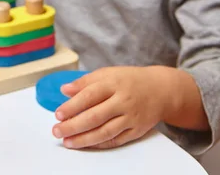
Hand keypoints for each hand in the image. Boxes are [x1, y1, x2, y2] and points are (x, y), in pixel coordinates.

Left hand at [52, 66, 168, 149]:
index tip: (58, 114)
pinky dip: (99, 144)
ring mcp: (131, 118)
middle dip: (73, 126)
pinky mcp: (137, 131)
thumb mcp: (108, 73)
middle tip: (57, 131)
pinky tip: (86, 144)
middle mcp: (123, 101)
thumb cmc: (130, 80)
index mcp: (114, 84)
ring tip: (68, 142)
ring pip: (104, 132)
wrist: (162, 90)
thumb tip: (64, 90)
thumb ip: (85, 82)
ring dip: (83, 139)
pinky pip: (115, 141)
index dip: (72, 106)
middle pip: (95, 116)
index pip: (89, 96)